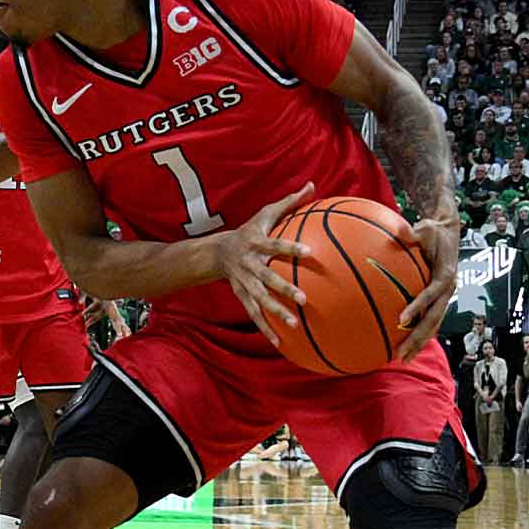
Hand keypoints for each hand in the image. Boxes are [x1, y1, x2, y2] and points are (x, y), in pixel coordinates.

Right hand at [214, 183, 313, 343]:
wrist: (217, 252)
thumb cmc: (250, 230)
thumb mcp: (265, 214)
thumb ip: (289, 202)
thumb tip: (312, 185)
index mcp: (256, 243)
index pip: (274, 245)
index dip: (290, 248)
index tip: (309, 252)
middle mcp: (249, 265)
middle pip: (266, 278)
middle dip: (283, 288)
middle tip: (303, 297)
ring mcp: (244, 283)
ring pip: (259, 299)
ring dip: (275, 312)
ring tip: (294, 323)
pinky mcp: (242, 296)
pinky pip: (254, 314)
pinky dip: (266, 328)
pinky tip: (280, 343)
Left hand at [395, 204, 458, 362]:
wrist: (449, 232)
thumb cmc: (433, 230)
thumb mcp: (426, 228)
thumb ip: (414, 233)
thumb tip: (402, 232)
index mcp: (445, 276)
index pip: (430, 295)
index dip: (417, 307)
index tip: (401, 319)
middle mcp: (448, 291)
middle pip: (433, 319)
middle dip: (417, 338)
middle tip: (401, 354)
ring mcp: (445, 298)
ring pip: (433, 325)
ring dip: (419, 342)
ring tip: (403, 358)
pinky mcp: (440, 300)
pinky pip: (430, 320)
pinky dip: (419, 333)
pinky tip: (404, 345)